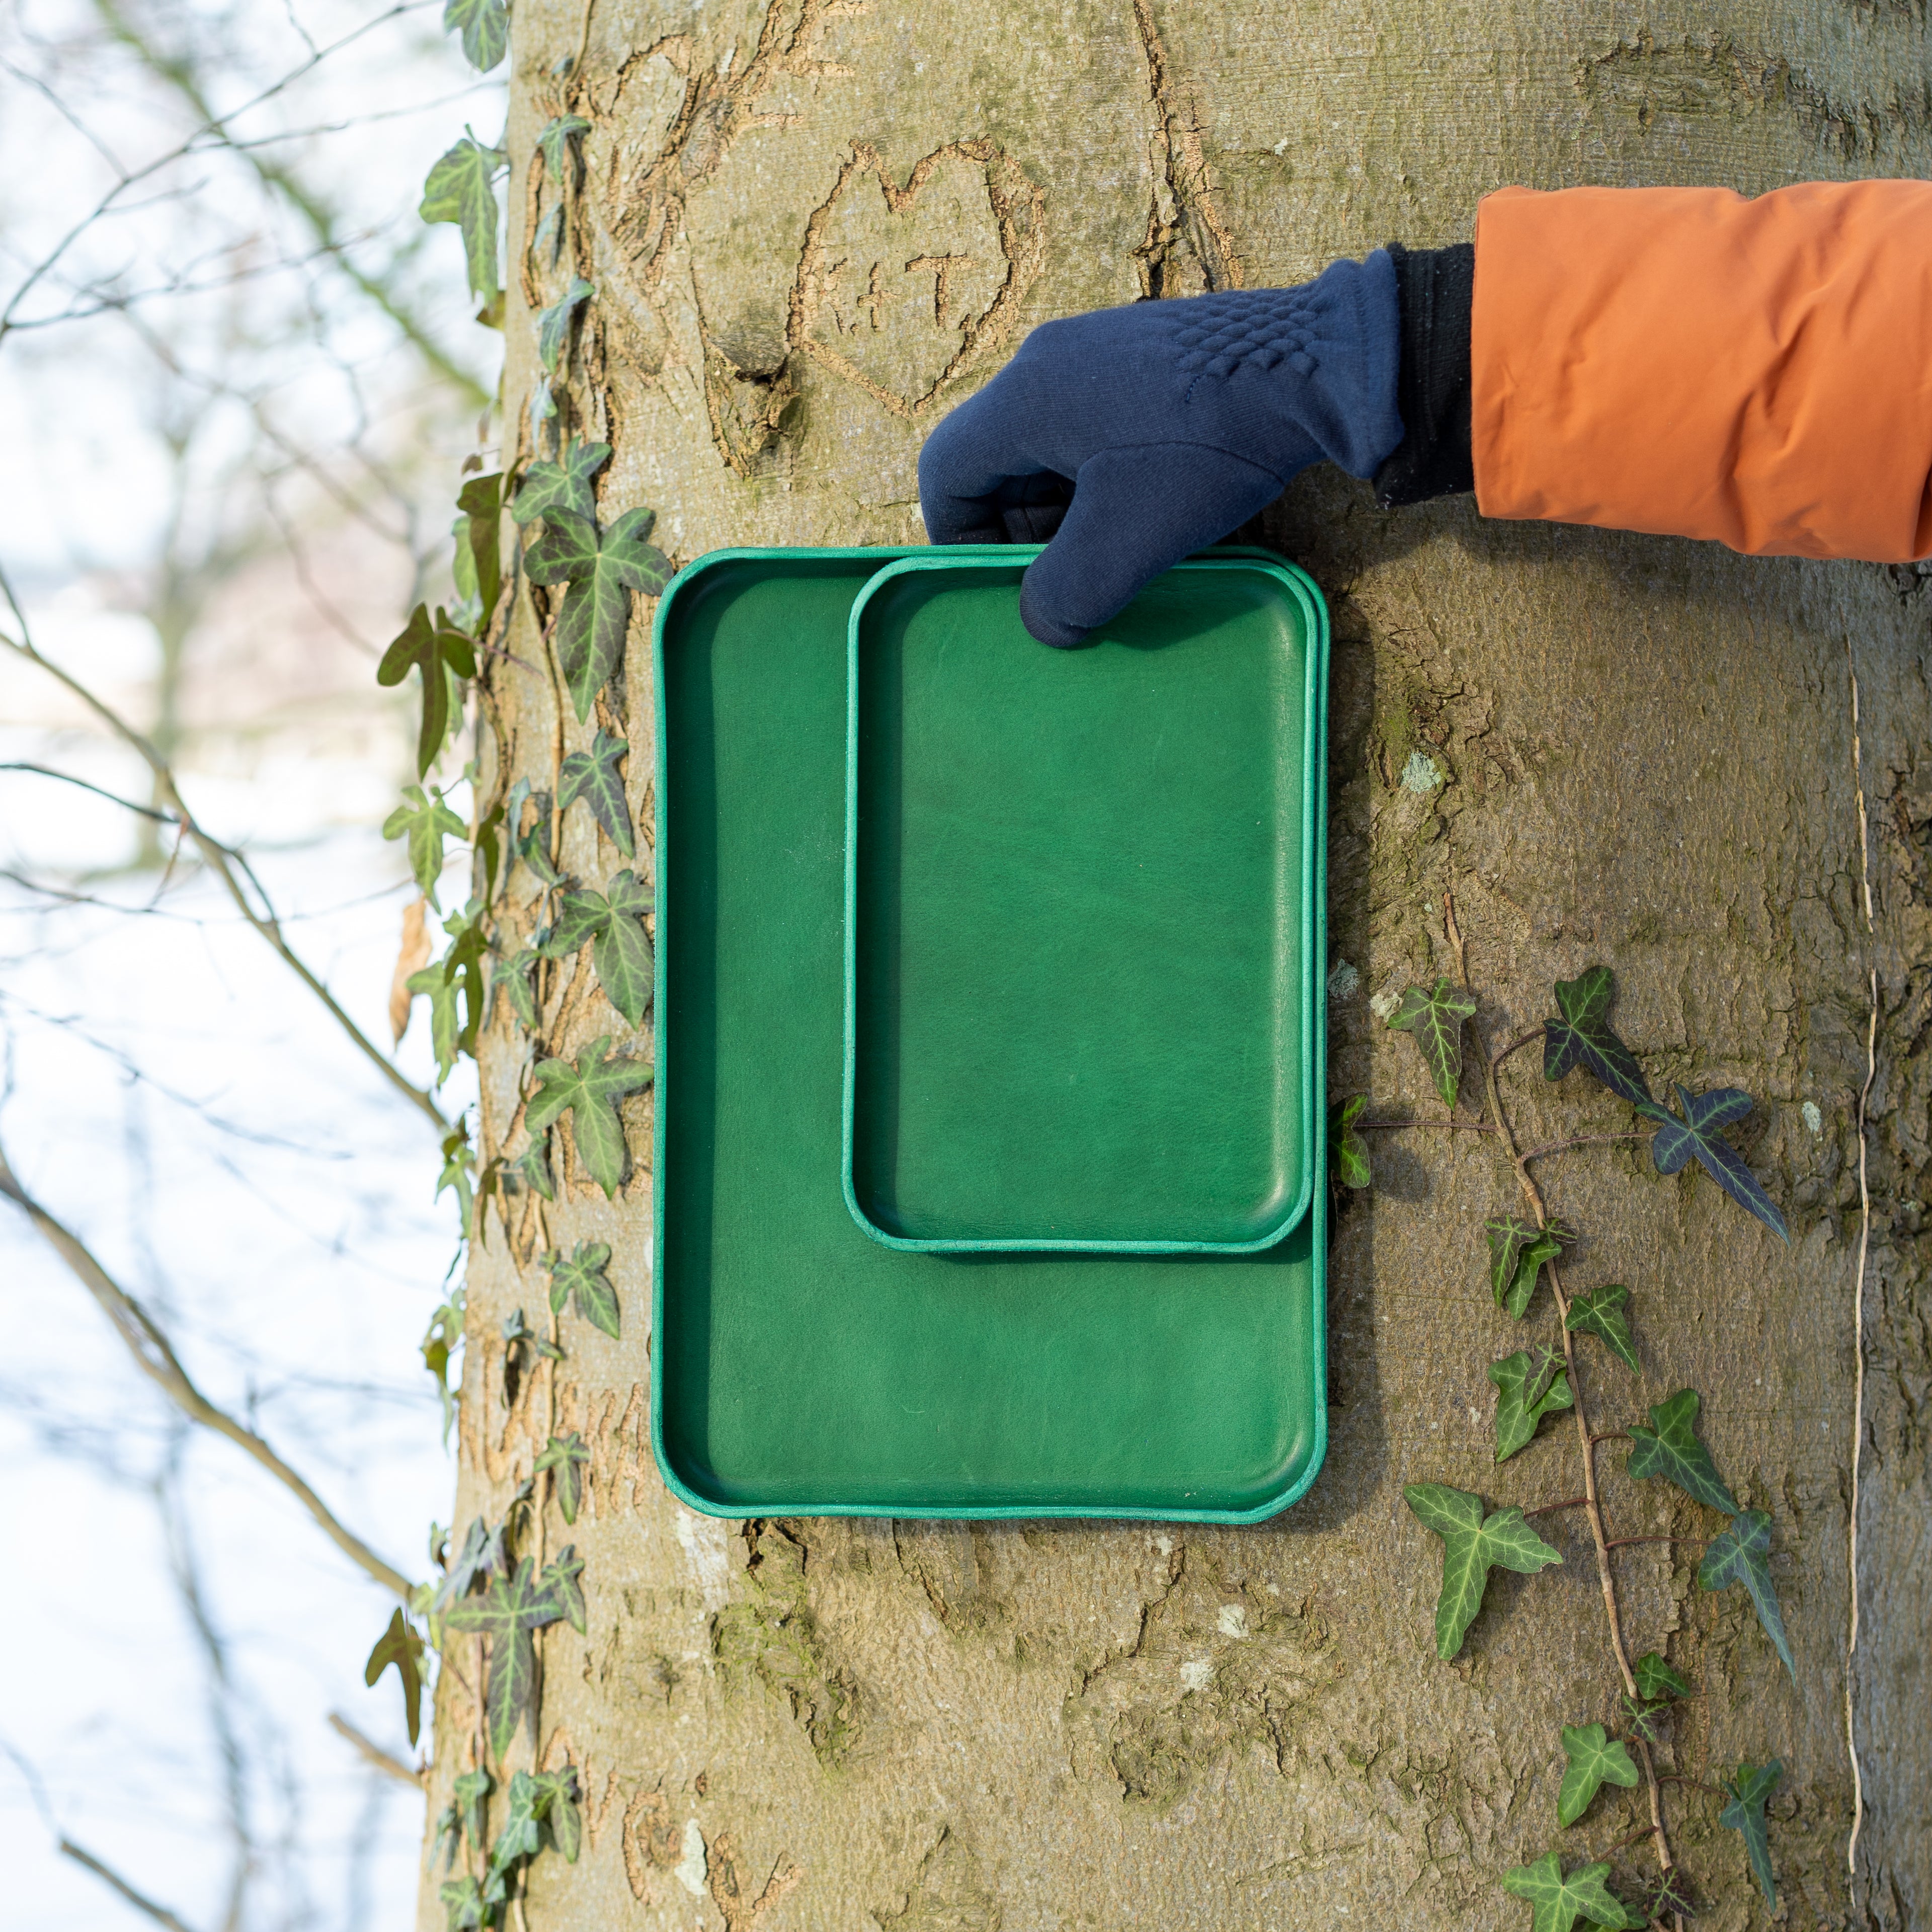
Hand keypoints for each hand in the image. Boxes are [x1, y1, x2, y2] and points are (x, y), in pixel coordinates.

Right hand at [918, 253, 1402, 645]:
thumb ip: (1066, 595)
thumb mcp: (1128, 540)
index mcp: (1025, 396)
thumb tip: (1047, 624)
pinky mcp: (1150, 356)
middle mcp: (1050, 361)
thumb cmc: (1212, 449)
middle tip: (1076, 579)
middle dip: (1027, 534)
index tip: (1010, 586)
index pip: (946, 475)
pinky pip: (1100, 429)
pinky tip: (1160, 507)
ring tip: (1124, 550)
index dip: (962, 543)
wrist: (1325, 364)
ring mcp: (1102, 351)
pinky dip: (1111, 481)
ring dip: (1073, 512)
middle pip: (1000, 465)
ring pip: (1053, 451)